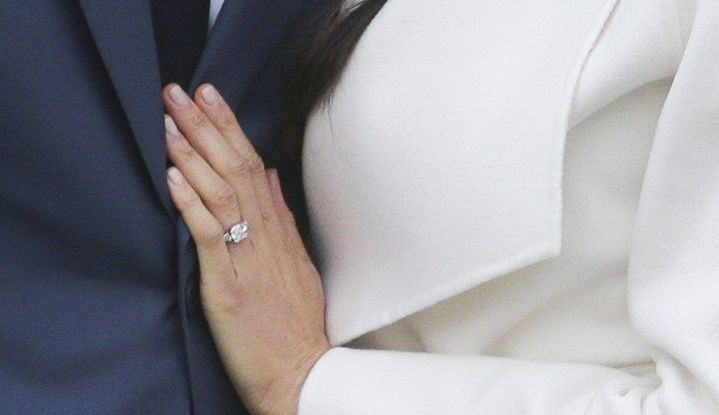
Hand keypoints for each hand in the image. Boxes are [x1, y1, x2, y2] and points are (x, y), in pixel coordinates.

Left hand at [162, 83, 329, 414]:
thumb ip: (284, 219)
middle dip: (208, 127)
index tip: (212, 96)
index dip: (231, 128)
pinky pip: (210, 239)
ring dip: (194, 155)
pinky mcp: (227, 288)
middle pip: (237, 170)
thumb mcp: (299, 264)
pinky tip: (174, 178)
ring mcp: (247, 262)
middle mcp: (265, 239)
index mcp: (279, 232)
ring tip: (170, 122)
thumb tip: (273, 177)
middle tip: (182, 91)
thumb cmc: (297, 325)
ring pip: (223, 196)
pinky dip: (191, 205)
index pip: (255, 166)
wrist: (301, 374)